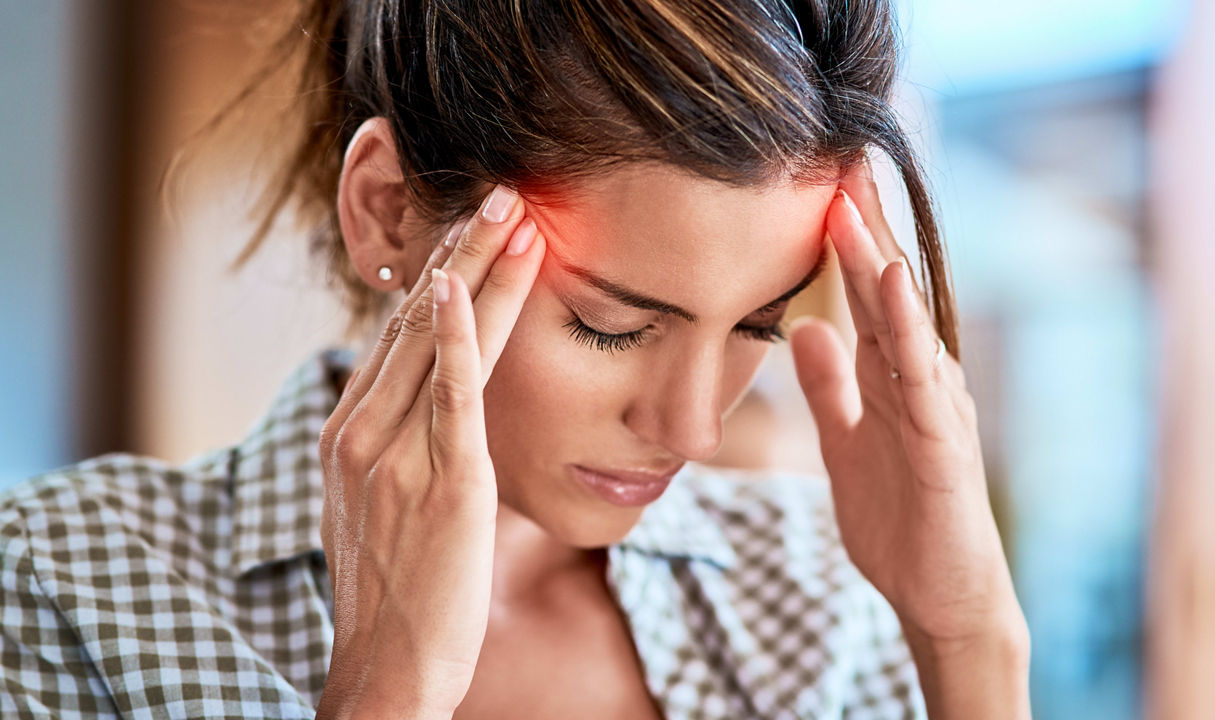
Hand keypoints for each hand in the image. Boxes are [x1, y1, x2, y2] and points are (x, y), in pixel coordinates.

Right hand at [313, 186, 544, 719]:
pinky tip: (468, 287)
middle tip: (501, 193)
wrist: (386, 668)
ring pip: (437, 341)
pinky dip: (459, 335)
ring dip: (478, 270)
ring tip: (515, 214)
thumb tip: (425, 409)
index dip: (438, 275)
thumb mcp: (378, 506)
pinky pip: (449, 395)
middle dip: (461, 251)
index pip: (397, 334)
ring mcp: (395, 454)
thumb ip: (396, 448)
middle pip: (415, 320)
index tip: (471, 229)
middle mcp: (361, 431)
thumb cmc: (395, 591)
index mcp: (348, 432)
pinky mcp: (441, 481)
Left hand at [789, 160, 1024, 647]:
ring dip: (880, 264)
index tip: (818, 188)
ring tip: (855, 207)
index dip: (844, 245)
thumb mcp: (847, 442)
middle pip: (888, 295)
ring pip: (905, 324)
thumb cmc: (901, 518)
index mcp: (894, 378)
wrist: (941, 596)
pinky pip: (923, 378)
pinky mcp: (944, 445)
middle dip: (864, 231)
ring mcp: (938, 409)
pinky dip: (907, 330)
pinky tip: (892, 287)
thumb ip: (830, 388)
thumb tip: (802, 329)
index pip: (866, 298)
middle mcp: (921, 381)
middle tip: (839, 164)